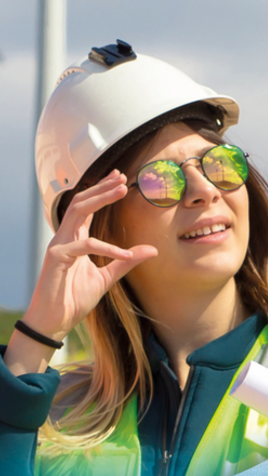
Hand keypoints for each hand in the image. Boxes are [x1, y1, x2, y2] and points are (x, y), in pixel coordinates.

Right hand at [23, 169, 157, 341]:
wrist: (55, 322)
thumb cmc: (74, 298)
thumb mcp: (106, 278)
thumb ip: (125, 262)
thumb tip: (152, 250)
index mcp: (75, 239)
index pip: (88, 208)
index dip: (103, 192)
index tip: (121, 180)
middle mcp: (66, 237)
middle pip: (82, 201)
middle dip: (102, 187)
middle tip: (123, 177)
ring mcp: (59, 245)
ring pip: (78, 211)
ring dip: (100, 198)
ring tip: (121, 189)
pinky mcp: (56, 257)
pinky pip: (85, 246)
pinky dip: (107, 248)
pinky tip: (125, 253)